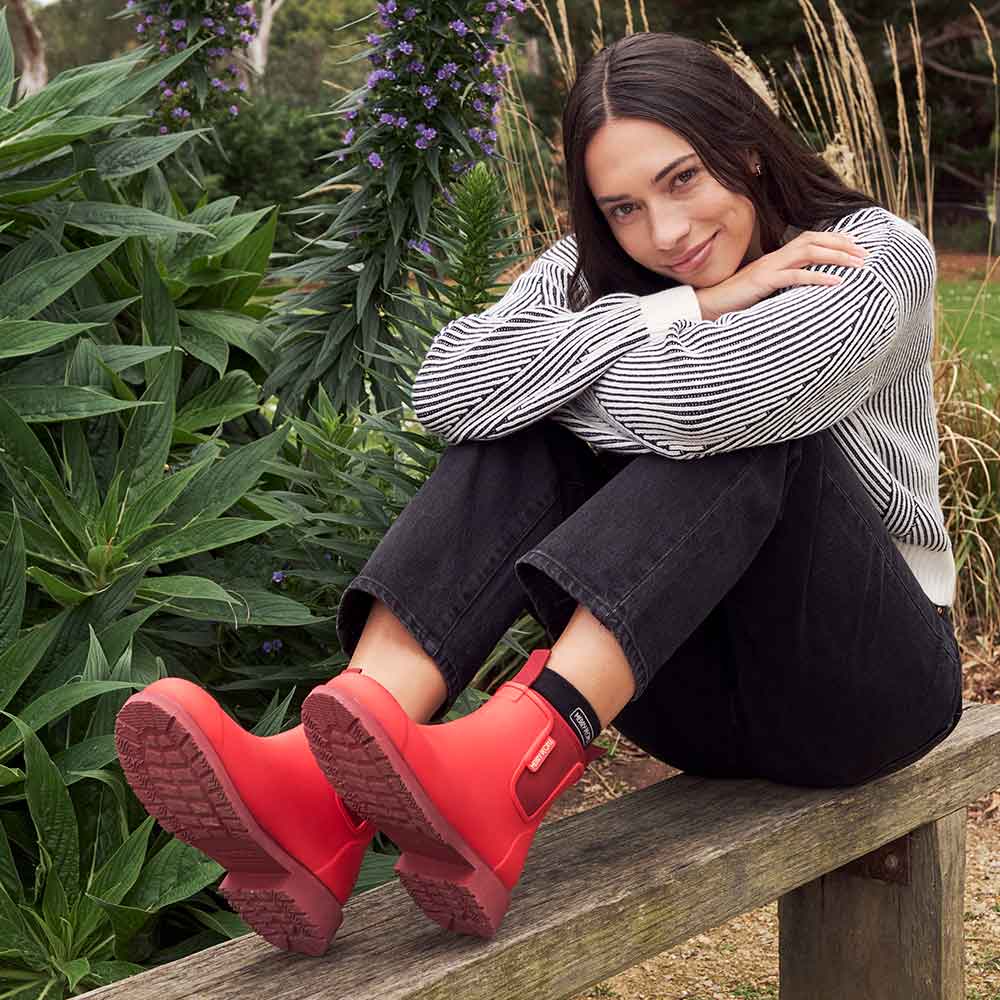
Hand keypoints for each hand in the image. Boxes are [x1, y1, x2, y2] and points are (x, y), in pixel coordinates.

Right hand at [694, 231, 869, 320]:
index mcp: (776, 258)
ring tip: (858, 265)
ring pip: (809, 252)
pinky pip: (796, 276)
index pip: (810, 239)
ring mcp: (769, 267)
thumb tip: (805, 291)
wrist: (708, 306)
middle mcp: (775, 257)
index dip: (835, 239)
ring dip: (837, 256)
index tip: (856, 246)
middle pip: (814, 239)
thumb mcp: (765, 291)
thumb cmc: (735, 302)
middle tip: (866, 253)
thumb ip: (783, 286)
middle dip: (843, 244)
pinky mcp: (764, 281)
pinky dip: (818, 277)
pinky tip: (836, 282)